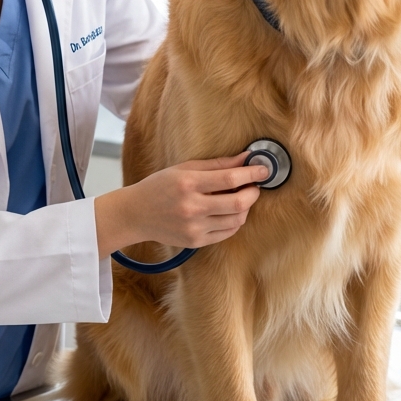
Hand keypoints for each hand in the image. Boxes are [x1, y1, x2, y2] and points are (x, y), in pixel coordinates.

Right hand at [94, 153, 266, 258]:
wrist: (136, 214)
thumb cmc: (159, 186)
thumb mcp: (184, 168)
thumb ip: (216, 164)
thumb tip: (245, 158)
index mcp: (188, 183)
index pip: (230, 178)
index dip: (252, 173)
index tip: (263, 169)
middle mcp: (192, 207)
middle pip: (238, 203)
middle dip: (253, 193)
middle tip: (255, 186)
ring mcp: (194, 227)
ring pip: (236, 220)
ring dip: (246, 208)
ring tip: (241, 198)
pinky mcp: (196, 242)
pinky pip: (227, 233)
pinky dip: (235, 221)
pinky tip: (230, 212)